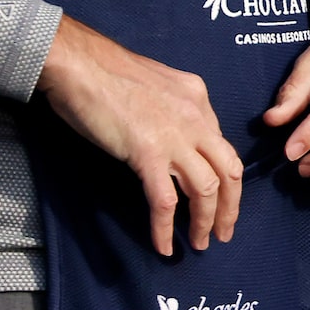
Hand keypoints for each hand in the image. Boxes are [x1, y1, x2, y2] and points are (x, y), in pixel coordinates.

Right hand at [38, 15, 243, 257]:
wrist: (79, 63)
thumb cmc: (105, 73)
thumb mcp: (156, 85)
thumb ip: (172, 109)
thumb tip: (173, 136)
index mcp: (198, 100)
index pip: (223, 146)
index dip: (225, 178)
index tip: (220, 200)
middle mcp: (196, 118)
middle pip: (229, 170)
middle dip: (230, 207)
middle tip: (223, 233)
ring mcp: (175, 136)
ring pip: (206, 189)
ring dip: (205, 222)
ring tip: (199, 244)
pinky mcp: (147, 152)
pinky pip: (165, 201)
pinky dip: (165, 228)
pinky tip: (163, 246)